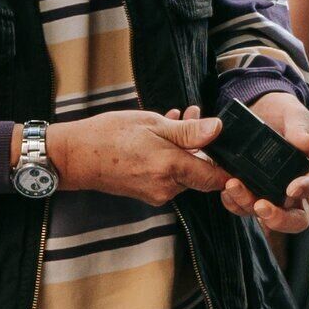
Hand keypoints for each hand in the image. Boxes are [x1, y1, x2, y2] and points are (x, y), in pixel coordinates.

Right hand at [46, 108, 228, 205]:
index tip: (231, 149)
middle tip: (194, 115)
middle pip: (199, 172)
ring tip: (176, 118)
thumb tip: (217, 129)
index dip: (227, 165)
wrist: (76, 157)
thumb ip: (188, 131)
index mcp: (171, 169)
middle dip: (201, 145)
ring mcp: (157, 194)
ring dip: (184, 147)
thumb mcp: (152, 124)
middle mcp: (167, 188)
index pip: (215, 177)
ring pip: (183, 172)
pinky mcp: (148, 194)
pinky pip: (168, 175)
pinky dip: (170, 157)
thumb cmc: (109, 136)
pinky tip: (162, 134)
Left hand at [214, 91, 308, 235]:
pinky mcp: (254, 192)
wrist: (262, 109)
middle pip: (297, 217)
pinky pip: (245, 207)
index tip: (292, 189)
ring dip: (248, 205)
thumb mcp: (295, 114)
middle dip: (279, 218)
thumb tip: (308, 143)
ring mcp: (275, 194)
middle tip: (261, 207)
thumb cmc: (285, 113)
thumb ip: (300, 128)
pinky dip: (234, 203)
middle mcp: (297, 187)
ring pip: (267, 215)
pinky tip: (226, 191)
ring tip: (233, 186)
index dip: (307, 189)